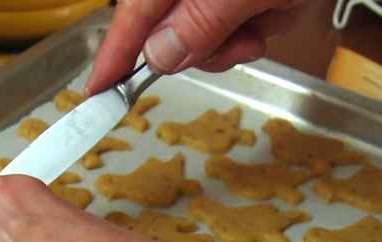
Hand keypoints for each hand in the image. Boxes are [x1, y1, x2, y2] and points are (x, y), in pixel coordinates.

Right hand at [87, 0, 303, 93]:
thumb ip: (202, 20)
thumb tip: (158, 56)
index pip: (130, 17)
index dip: (113, 59)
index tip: (97, 94)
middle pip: (172, 34)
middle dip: (213, 47)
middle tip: (247, 37)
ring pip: (211, 35)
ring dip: (247, 34)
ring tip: (276, 5)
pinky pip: (241, 21)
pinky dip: (267, 19)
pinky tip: (284, 1)